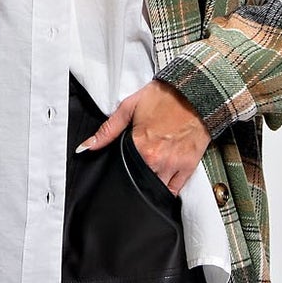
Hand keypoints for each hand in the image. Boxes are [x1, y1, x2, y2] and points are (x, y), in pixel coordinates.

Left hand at [75, 79, 209, 195]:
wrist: (195, 92)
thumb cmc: (164, 97)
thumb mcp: (129, 107)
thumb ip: (107, 130)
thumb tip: (86, 147)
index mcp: (141, 146)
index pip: (123, 172)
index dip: (120, 173)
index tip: (120, 170)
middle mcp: (157, 160)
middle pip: (139, 183)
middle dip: (134, 180)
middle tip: (133, 172)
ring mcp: (174, 165)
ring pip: (156, 189)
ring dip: (150, 186)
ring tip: (147, 176)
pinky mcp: (188, 166)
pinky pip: (175, 189)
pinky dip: (167, 189)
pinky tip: (161, 183)